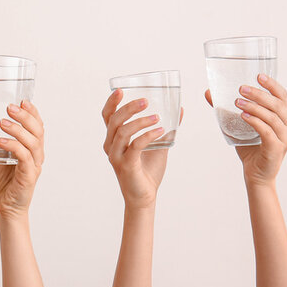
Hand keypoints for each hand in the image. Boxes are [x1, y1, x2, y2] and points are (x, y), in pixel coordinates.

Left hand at [0, 101, 44, 219]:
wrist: (3, 206)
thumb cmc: (1, 181)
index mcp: (31, 147)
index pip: (37, 126)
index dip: (32, 112)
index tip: (22, 101)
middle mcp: (36, 155)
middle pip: (38, 131)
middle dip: (25, 116)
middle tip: (9, 107)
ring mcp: (34, 166)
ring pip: (33, 142)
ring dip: (18, 130)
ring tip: (2, 123)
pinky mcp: (28, 176)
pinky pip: (24, 158)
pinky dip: (14, 147)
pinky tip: (0, 142)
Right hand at [102, 90, 181, 206]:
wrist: (144, 196)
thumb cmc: (147, 170)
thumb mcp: (158, 145)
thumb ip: (164, 128)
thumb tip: (179, 110)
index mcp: (114, 139)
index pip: (107, 117)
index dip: (111, 103)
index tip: (121, 90)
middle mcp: (111, 146)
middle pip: (114, 121)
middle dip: (128, 108)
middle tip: (145, 101)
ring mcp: (116, 156)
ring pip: (122, 131)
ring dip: (140, 121)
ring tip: (156, 117)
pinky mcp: (126, 165)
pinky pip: (135, 146)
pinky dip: (148, 136)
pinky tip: (160, 131)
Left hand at [205, 74, 286, 186]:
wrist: (256, 174)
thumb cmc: (250, 148)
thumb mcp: (237, 125)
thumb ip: (226, 109)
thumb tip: (208, 92)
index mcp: (284, 117)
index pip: (282, 96)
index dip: (272, 85)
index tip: (258, 76)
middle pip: (278, 104)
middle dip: (259, 94)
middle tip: (241, 89)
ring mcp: (285, 138)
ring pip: (272, 117)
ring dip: (254, 107)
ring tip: (237, 102)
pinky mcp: (277, 148)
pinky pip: (267, 132)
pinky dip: (255, 122)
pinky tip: (243, 116)